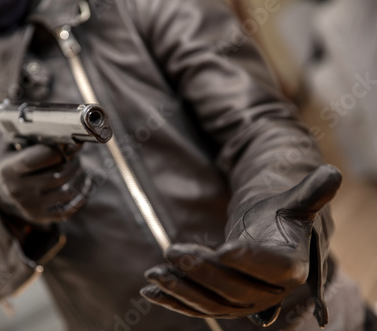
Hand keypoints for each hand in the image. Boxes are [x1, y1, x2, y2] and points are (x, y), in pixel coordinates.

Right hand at [0, 144, 90, 224]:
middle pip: (55, 177)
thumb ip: (36, 144)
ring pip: (65, 192)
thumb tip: (68, 139)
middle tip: (77, 158)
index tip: (70, 146)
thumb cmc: (17, 166)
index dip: (56, 152)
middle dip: (72, 165)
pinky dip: (80, 199)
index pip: (34, 160)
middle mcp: (16, 190)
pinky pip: (67, 210)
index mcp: (8, 170)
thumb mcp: (16, 151)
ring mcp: (28, 206)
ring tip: (80, 170)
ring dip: (78, 179)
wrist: (1, 191)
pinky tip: (84, 188)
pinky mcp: (39, 217)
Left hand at [140, 165, 341, 326]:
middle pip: (233, 287)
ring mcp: (244, 303)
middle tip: (172, 250)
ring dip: (181, 290)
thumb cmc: (280, 218)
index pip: (271, 266)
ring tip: (153, 274)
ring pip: (211, 303)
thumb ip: (310, 192)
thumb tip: (332, 172)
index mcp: (290, 266)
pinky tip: (148, 292)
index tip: (224, 248)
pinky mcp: (222, 304)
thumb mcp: (294, 203)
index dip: (249, 258)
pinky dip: (173, 301)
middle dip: (201, 271)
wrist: (268, 239)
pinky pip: (196, 307)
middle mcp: (268, 292)